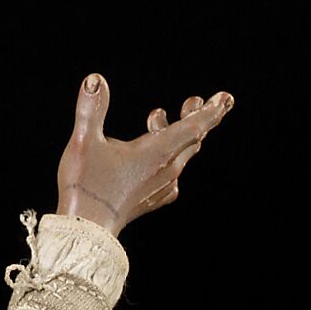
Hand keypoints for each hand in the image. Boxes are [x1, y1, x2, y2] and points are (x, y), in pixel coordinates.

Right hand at [56, 74, 232, 236]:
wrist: (86, 230)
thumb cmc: (86, 187)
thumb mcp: (84, 142)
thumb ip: (91, 110)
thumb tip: (95, 79)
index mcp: (157, 152)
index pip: (195, 126)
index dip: (211, 110)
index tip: (226, 97)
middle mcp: (166, 169)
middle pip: (193, 139)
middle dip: (196, 117)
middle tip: (193, 101)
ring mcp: (161, 187)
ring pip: (181, 155)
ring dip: (176, 135)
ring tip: (156, 119)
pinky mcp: (152, 200)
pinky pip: (172, 176)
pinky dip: (169, 159)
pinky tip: (158, 160)